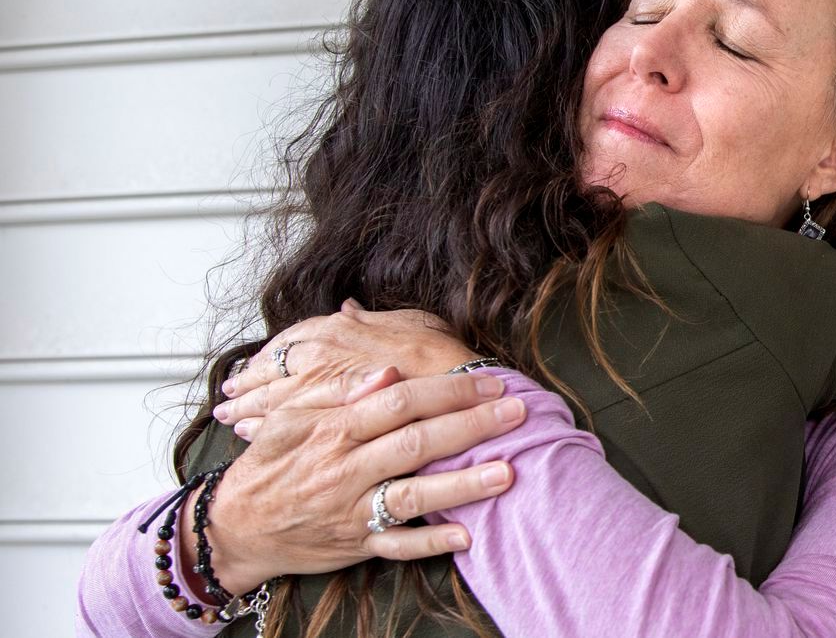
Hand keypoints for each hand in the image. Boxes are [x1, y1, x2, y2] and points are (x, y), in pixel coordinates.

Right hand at [186, 366, 526, 595]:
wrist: (234, 528)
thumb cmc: (269, 465)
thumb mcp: (289, 418)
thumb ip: (339, 393)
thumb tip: (387, 372)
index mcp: (333, 430)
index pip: (400, 402)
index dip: (448, 390)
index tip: (489, 381)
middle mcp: (345, 469)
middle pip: (416, 443)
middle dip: (471, 426)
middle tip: (517, 413)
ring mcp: (351, 511)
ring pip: (413, 496)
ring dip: (462, 485)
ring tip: (506, 472)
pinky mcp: (355, 545)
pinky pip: (397, 547)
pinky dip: (432, 543)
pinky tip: (467, 534)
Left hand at [217, 301, 475, 432]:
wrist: (461, 399)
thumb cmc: (441, 360)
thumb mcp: (412, 324)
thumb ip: (373, 319)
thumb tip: (347, 307)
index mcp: (339, 330)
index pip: (291, 339)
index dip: (271, 353)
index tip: (254, 363)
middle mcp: (319, 356)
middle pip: (270, 369)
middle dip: (246, 382)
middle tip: (227, 393)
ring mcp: (316, 391)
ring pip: (267, 399)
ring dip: (245, 407)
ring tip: (230, 416)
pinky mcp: (319, 426)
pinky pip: (277, 426)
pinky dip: (258, 430)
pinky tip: (248, 437)